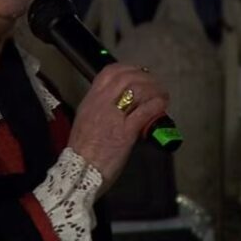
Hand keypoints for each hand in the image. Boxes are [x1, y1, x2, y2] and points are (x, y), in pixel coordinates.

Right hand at [68, 64, 168, 196]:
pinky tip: (162, 106)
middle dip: (145, 78)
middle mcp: (101, 104)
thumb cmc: (83, 152)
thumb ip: (100, 110)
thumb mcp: (85, 121)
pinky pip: (144, 112)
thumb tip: (119, 105)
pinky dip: (156, 105)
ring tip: (162, 95)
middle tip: (155, 84)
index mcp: (90, 101)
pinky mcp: (125, 132)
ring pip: (137, 90)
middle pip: (127, 77)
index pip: (109, 72)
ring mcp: (113, 117)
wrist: (79, 172)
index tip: (139, 73)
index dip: (128, 68)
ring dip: (154, 89)